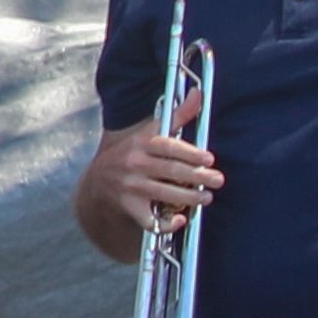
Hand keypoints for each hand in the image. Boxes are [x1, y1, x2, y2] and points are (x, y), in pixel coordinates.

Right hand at [89, 122, 219, 238]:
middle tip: (218, 180)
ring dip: (189, 198)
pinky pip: (149, 219)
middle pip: (170, 171)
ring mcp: (132, 187)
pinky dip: (166, 223)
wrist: (100, 179)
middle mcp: (135, 164)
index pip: (168, 147)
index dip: (190, 153)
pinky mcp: (131, 207)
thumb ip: (178, 115)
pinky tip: (180, 219)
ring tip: (206, 198)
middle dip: (197, 176)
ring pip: (164, 194)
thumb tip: (198, 93)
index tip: (209, 159)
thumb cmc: (133, 153)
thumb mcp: (150, 131)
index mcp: (141, 143)